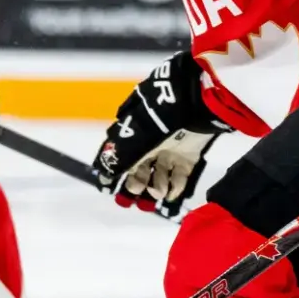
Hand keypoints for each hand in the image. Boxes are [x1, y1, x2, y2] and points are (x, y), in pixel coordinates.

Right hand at [93, 51, 228, 216]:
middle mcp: (150, 141)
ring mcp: (170, 148)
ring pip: (159, 174)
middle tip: (138, 194)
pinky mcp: (189, 154)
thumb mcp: (134, 137)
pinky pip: (180, 174)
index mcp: (132, 133)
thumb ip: (118, 159)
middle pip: (141, 168)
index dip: (120, 175)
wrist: (195, 103)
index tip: (119, 191)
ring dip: (156, 187)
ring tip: (158, 193)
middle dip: (138, 183)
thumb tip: (103, 176)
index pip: (122, 158)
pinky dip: (175, 186)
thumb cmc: (159, 117)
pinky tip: (171, 193)